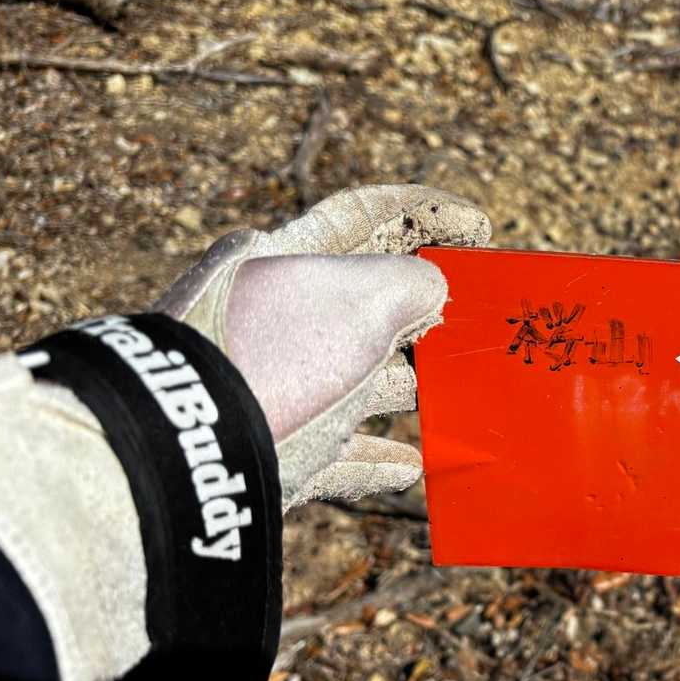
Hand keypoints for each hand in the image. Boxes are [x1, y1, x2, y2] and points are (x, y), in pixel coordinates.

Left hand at [156, 185, 489, 509]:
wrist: (200, 449)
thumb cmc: (282, 354)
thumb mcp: (364, 298)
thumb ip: (412, 281)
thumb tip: (433, 290)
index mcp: (287, 261)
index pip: (364, 217)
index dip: (426, 213)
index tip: (479, 227)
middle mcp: (277, 320)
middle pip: (363, 306)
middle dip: (419, 310)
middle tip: (467, 317)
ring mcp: (277, 389)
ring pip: (354, 382)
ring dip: (403, 387)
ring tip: (446, 393)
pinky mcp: (279, 453)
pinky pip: (339, 454)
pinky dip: (377, 459)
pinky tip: (411, 466)